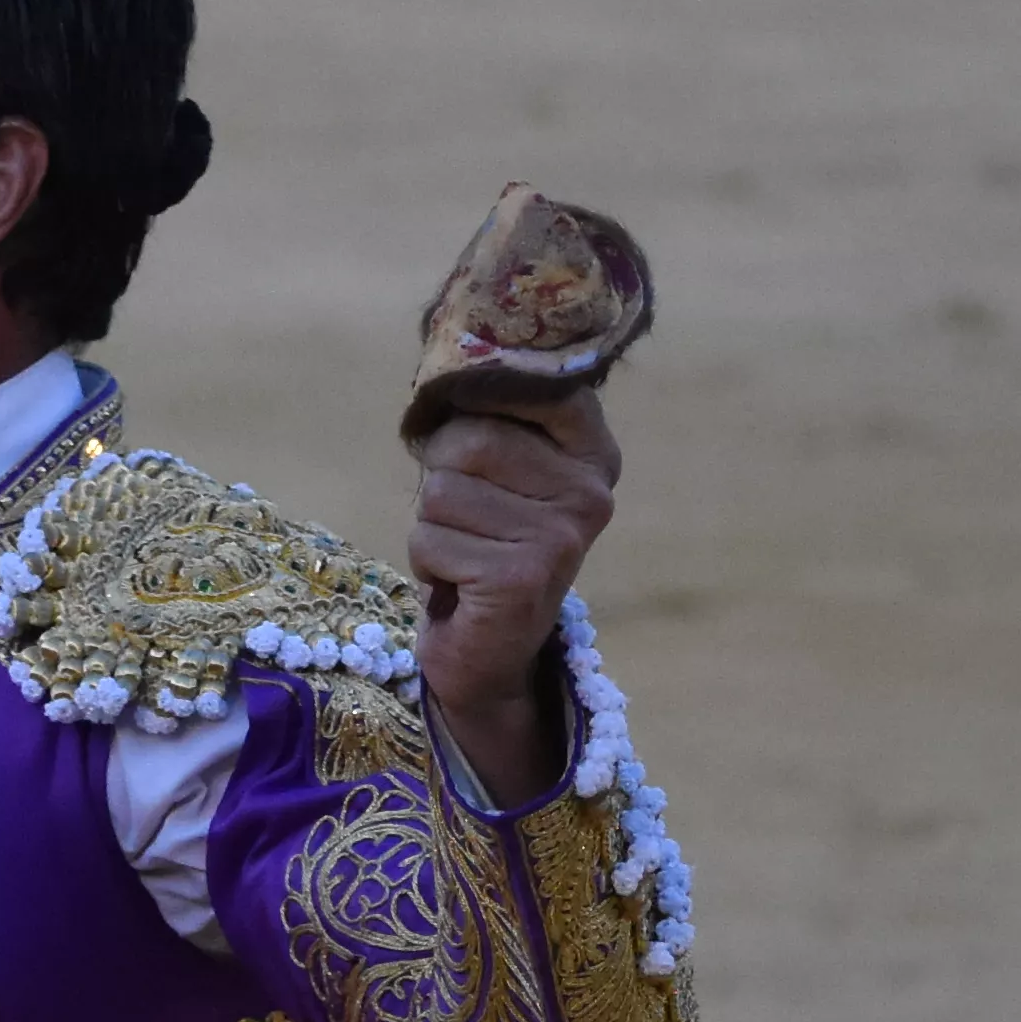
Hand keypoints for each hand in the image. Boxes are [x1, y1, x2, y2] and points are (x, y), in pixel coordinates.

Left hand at [406, 391, 617, 806]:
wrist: (491, 654)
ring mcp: (560, 537)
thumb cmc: (483, 547)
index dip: (478, 400)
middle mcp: (590, 493)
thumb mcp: (497, 474)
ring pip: (441, 492)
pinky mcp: (521, 578)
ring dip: (432, 527)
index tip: (470, 430)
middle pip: (468, 438)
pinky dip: (428, 563)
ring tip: (465, 553)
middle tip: (466, 520)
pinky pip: (430, 539)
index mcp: (592, 455)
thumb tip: (446, 368)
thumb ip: (488, 417)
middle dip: (442, 478)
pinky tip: (460, 584)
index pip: (532, 386)